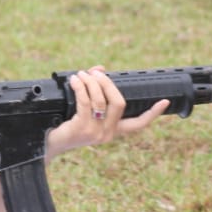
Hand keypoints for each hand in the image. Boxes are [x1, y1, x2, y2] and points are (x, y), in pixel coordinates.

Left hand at [44, 67, 168, 159]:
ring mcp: (95, 133)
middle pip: (119, 103)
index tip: (165, 101)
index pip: (139, 124)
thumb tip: (101, 69)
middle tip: (96, 74)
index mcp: (113, 130)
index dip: (152, 113)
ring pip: (101, 100)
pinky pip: (85, 101)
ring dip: (90, 82)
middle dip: (108, 84)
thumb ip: (94, 89)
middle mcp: (107, 134)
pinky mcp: (81, 128)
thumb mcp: (84, 108)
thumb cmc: (65, 123)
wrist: (47, 142)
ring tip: (80, 74)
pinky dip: (80, 87)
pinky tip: (74, 80)